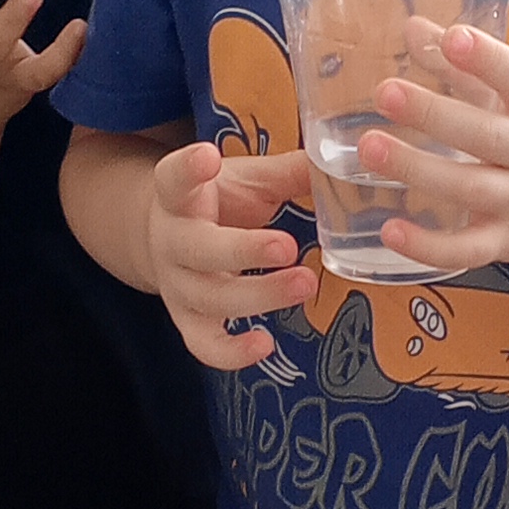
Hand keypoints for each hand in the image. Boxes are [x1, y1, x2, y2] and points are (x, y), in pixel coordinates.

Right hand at [149, 141, 310, 370]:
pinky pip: (203, 344)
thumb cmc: (218, 202)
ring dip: (259, 294)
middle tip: (288, 247)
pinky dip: (232, 352)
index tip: (208, 156)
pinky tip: (266, 343)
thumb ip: (288, 172)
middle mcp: (171, 241)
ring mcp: (176, 285)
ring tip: (306, 283)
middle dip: (244, 250)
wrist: (170, 239)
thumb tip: (339, 161)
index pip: (173, 178)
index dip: (188, 169)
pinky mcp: (187, 320)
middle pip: (198, 249)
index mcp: (178, 196)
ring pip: (210, 298)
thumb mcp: (246, 180)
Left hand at [362, 24, 508, 280]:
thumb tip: (413, 26)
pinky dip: (429, 246)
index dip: (491, 60)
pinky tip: (391, 230)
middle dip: (436, 114)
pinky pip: (468, 249)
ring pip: (471, 188)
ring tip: (369, 148)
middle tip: (384, 92)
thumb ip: (467, 68)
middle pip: (489, 135)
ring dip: (418, 169)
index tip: (455, 37)